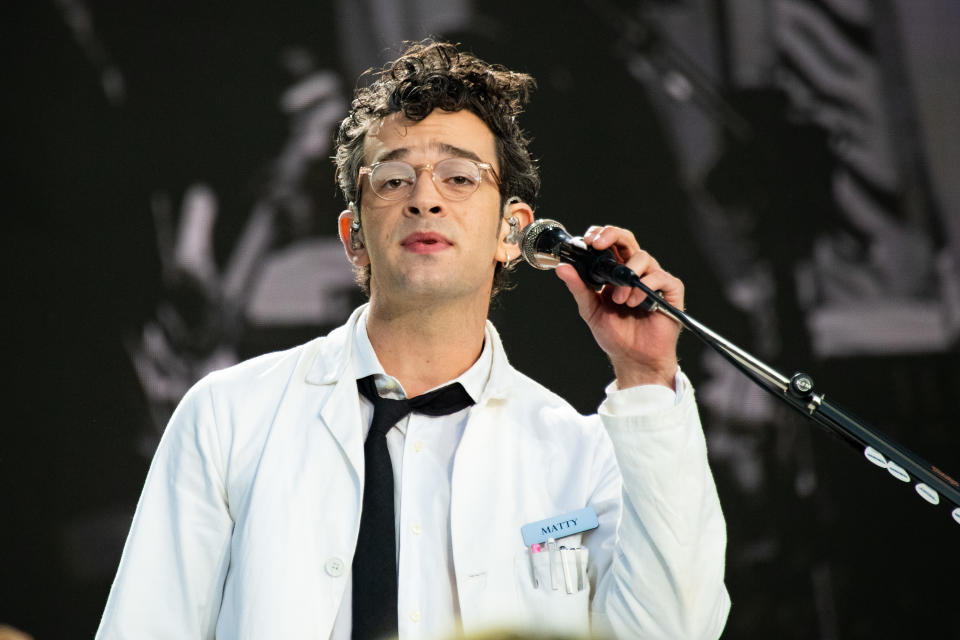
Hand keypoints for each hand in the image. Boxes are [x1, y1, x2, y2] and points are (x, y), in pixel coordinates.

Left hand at [555, 225, 682, 389]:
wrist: (633, 359)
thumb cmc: (615, 335)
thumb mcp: (590, 310)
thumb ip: (579, 288)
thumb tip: (562, 268)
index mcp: (615, 272)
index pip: (610, 243)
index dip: (600, 235)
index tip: (586, 241)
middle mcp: (634, 271)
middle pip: (627, 239)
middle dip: (611, 236)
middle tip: (598, 245)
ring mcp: (653, 280)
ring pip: (643, 257)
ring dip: (627, 276)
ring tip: (619, 300)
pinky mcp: (670, 292)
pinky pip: (662, 277)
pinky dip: (646, 286)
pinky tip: (635, 302)